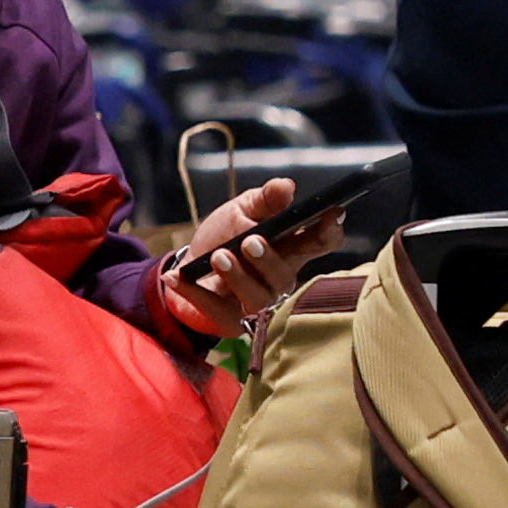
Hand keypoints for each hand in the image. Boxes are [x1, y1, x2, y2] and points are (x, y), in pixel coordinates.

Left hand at [152, 174, 334, 335]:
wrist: (185, 266)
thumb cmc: (223, 237)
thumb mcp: (240, 210)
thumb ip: (263, 200)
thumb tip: (286, 186)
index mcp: (290, 249)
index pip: (321, 244)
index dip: (330, 232)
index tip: (332, 214)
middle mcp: (278, 279)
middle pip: (285, 275)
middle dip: (269, 259)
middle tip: (249, 241)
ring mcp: (256, 303)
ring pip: (256, 298)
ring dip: (237, 276)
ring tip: (219, 256)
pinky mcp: (229, 321)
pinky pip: (214, 310)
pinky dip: (193, 292)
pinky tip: (175, 277)